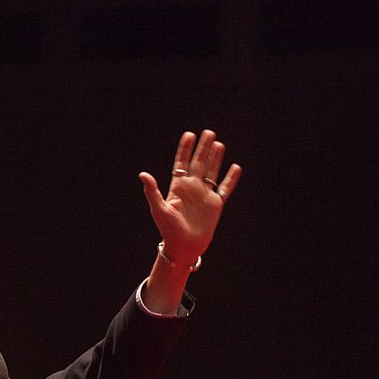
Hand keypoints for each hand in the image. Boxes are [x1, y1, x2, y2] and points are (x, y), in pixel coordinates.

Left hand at [139, 129, 241, 265]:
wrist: (184, 247)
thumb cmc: (168, 230)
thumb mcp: (159, 209)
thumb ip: (152, 191)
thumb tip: (143, 174)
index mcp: (178, 187)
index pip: (182, 164)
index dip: (185, 150)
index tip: (189, 135)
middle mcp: (192, 188)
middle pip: (198, 163)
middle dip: (203, 148)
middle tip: (208, 132)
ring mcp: (204, 195)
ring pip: (211, 172)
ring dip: (215, 158)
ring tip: (218, 144)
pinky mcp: (216, 205)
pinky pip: (225, 188)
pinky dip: (231, 178)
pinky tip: (235, 167)